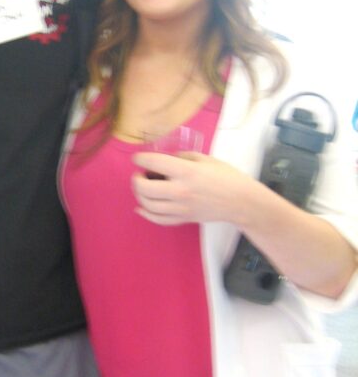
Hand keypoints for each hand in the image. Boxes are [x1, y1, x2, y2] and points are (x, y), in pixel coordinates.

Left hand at [132, 151, 255, 226]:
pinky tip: (141, 207)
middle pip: (144, 188)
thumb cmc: (226, 176)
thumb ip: (181, 157)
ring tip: (143, 187)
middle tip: (140, 174)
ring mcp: (181, 208)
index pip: (154, 163)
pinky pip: (158, 219)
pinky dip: (145, 214)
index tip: (137, 158)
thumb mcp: (205, 159)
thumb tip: (163, 160)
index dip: (140, 159)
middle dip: (136, 179)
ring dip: (139, 195)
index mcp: (187, 172)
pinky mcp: (184, 219)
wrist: (241, 202)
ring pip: (148, 205)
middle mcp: (180, 191)